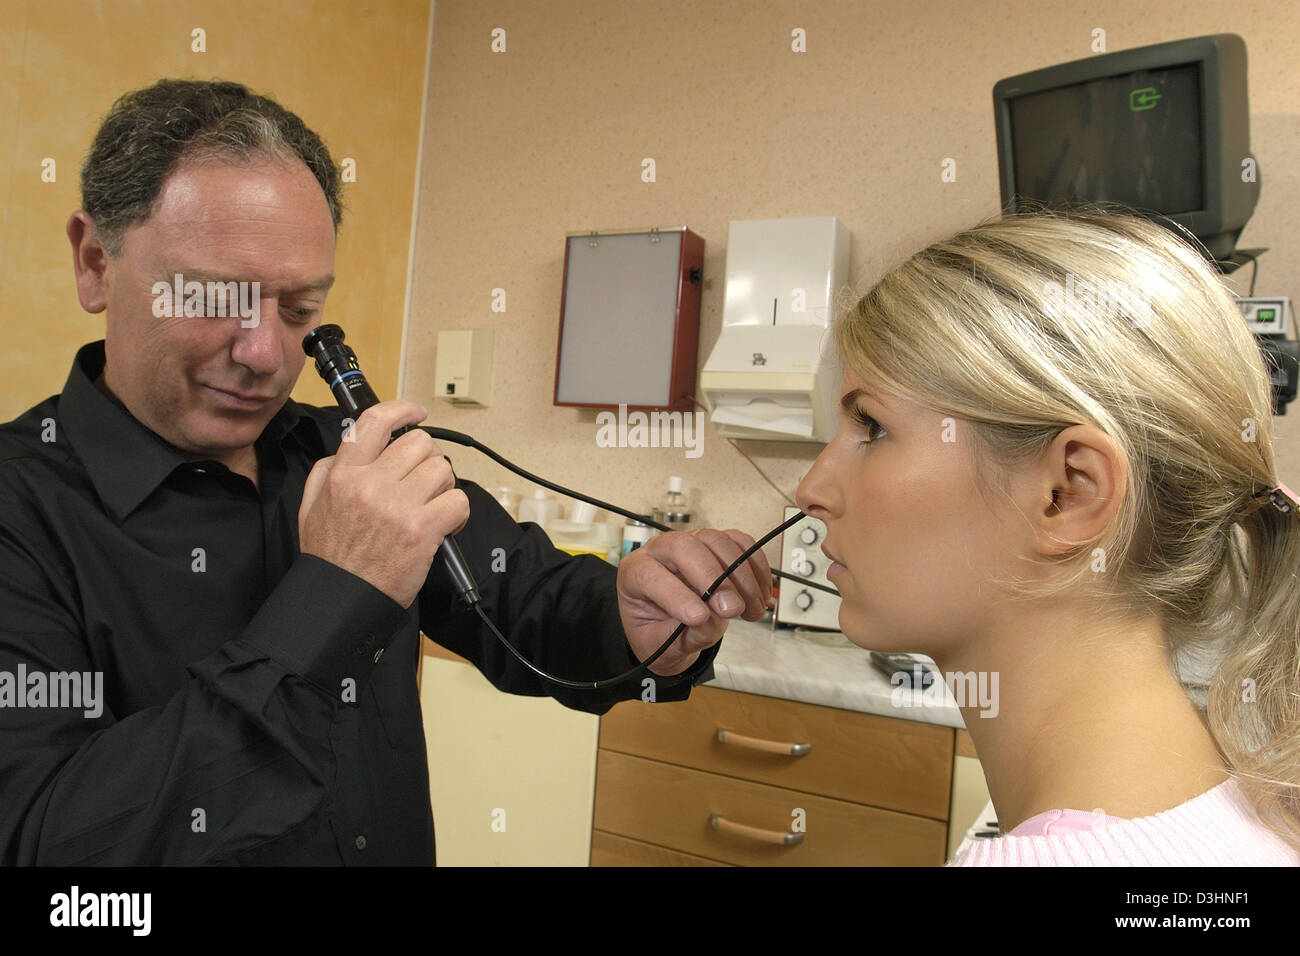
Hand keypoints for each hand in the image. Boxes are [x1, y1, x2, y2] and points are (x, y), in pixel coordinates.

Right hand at [298, 400, 469, 607]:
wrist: (340, 599)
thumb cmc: (330, 556)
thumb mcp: (310, 506)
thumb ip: (327, 470)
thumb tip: (355, 445)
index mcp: (343, 475)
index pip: (375, 421)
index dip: (402, 409)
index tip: (417, 412)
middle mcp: (370, 485)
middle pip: (420, 443)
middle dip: (427, 459)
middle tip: (422, 481)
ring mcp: (398, 507)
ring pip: (442, 469)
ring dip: (443, 485)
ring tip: (431, 505)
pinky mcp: (423, 530)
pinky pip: (458, 500)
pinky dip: (458, 512)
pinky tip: (444, 524)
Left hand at [616, 529, 772, 676]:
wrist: (667, 626)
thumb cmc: (657, 632)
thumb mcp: (660, 646)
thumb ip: (682, 636)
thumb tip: (711, 619)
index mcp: (634, 573)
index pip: (650, 575)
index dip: (676, 595)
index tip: (698, 618)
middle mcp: (660, 551)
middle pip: (685, 547)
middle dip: (714, 578)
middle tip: (731, 610)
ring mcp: (689, 542)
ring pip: (717, 541)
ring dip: (741, 576)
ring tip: (750, 610)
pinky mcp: (715, 545)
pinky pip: (740, 543)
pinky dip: (755, 567)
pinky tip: (760, 594)